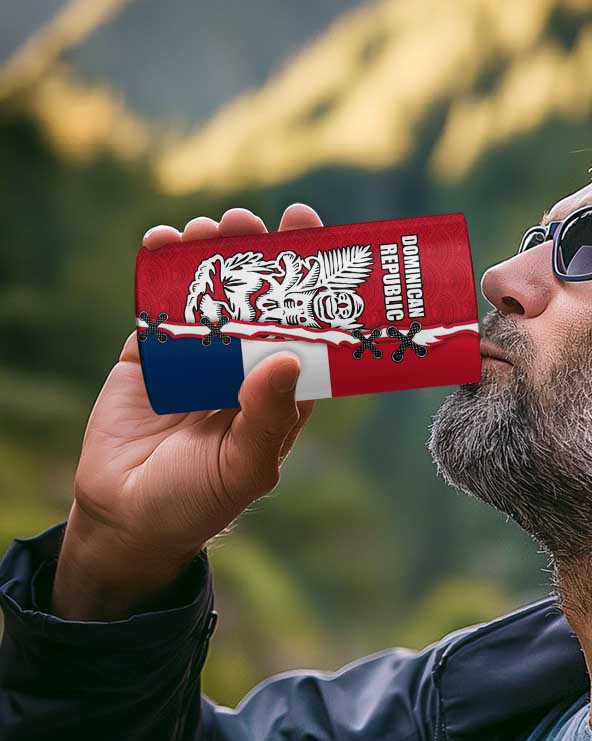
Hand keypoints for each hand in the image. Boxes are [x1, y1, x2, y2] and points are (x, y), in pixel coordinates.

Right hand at [52, 204, 322, 620]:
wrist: (127, 518)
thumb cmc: (200, 501)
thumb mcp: (245, 467)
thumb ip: (267, 417)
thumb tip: (286, 358)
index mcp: (280, 391)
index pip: (306, 329)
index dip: (313, 285)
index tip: (314, 237)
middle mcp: (244, 367)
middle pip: (260, 300)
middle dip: (259, 256)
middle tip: (254, 222)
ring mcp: (197, 358)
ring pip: (211, 294)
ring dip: (211, 255)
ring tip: (210, 228)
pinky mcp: (151, 355)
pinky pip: (159, 306)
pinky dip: (159, 271)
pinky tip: (163, 241)